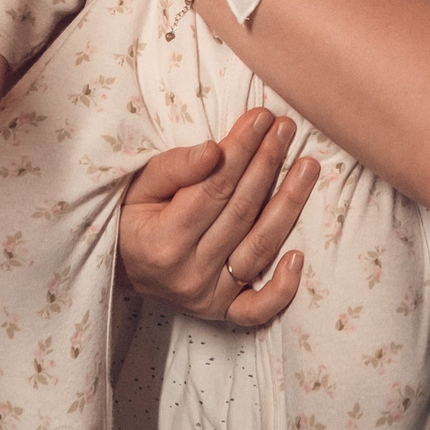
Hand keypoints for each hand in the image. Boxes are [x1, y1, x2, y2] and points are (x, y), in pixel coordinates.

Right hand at [118, 108, 320, 328]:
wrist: (120, 268)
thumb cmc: (131, 218)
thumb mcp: (139, 185)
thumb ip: (175, 168)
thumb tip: (215, 150)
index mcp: (163, 240)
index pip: (214, 187)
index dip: (240, 150)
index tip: (260, 118)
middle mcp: (189, 273)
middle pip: (241, 211)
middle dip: (267, 164)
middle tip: (286, 128)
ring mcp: (209, 296)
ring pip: (258, 248)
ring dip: (288, 204)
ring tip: (308, 167)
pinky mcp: (222, 311)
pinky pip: (258, 309)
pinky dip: (282, 289)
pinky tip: (299, 256)